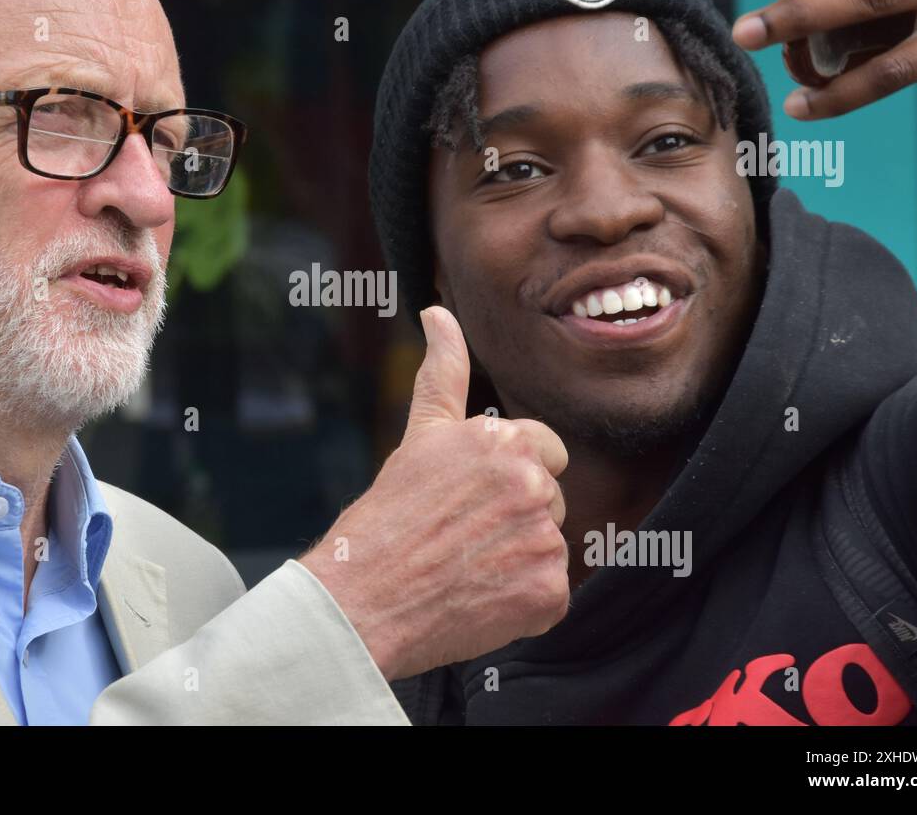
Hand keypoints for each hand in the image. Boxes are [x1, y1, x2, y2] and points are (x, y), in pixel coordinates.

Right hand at [300, 305, 569, 681]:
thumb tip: (438, 311)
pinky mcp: (548, 591)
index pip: (547, 454)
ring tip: (466, 570)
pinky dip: (524, 604)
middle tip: (461, 538)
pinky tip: (480, 600)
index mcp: (506, 439)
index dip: (509, 478)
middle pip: (552, 501)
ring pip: (551, 548)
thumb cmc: (387, 518)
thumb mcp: (420, 435)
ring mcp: (543, 539)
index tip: (470, 499)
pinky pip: (553, 595)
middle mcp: (531, 483)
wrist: (362, 599)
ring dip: (519, 563)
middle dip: (517, 520)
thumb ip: (442, 371)